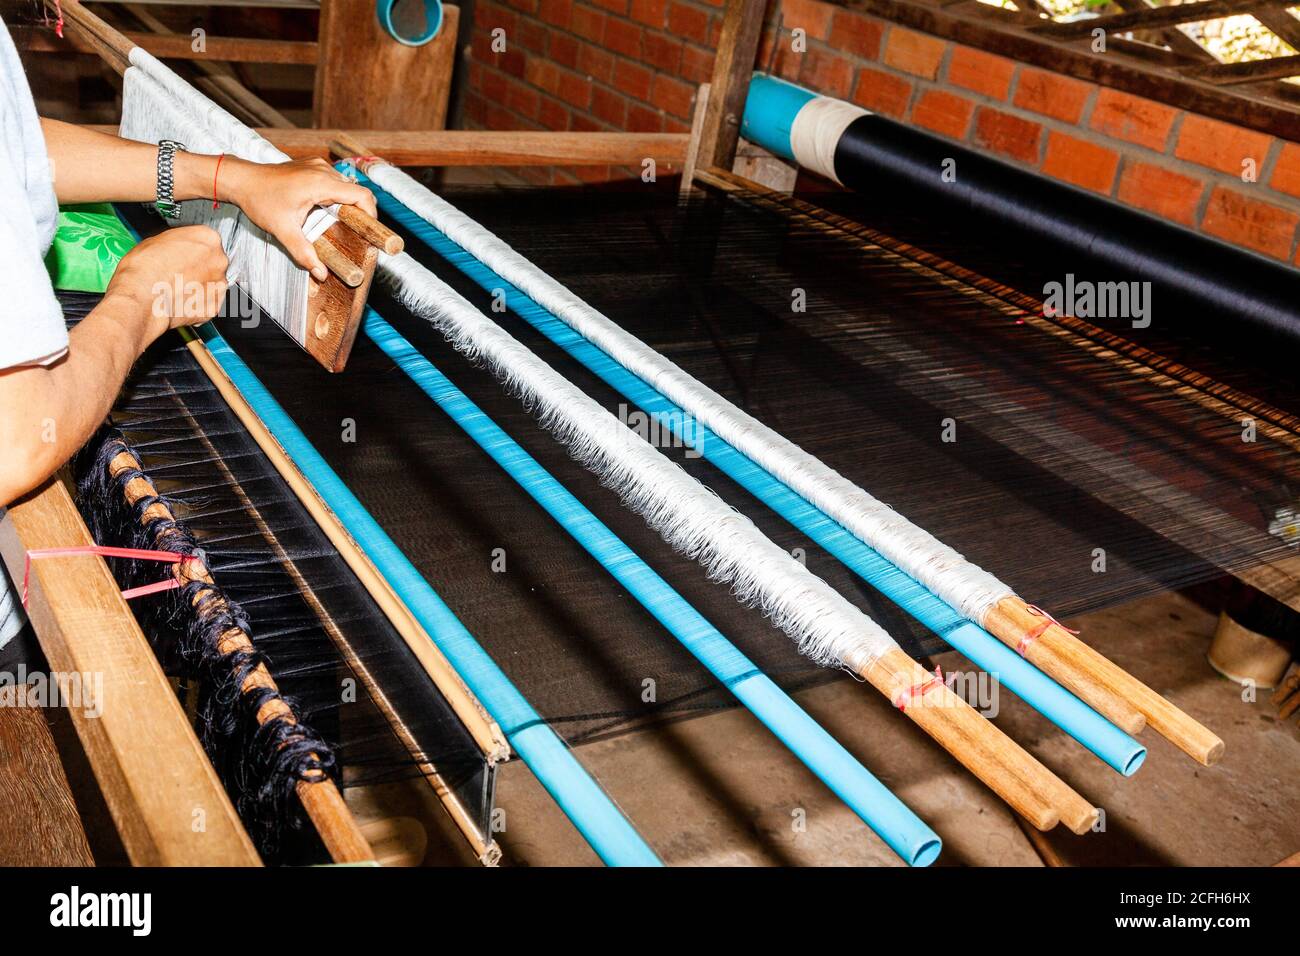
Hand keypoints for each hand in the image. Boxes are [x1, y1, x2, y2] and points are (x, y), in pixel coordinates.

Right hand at [106, 225, 228, 338]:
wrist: (141, 298)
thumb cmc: (144, 269)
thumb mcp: (156, 241)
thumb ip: (177, 243)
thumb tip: (177, 248)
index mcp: (208, 238)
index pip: (208, 241)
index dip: (194, 250)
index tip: (186, 255)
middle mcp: (219, 261)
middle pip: (214, 263)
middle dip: (200, 269)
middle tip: (180, 273)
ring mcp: (219, 285)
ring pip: (213, 284)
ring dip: (199, 287)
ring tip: (178, 289)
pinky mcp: (215, 307)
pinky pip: (208, 304)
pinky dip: (197, 304)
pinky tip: (180, 301)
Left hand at [218, 156, 377, 281]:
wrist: (241, 179)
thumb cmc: (259, 199)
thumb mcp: (283, 230)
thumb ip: (304, 253)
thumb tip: (321, 274)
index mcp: (320, 183)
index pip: (361, 195)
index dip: (372, 214)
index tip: (370, 230)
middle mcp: (322, 171)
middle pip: (356, 191)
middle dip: (359, 213)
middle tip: (354, 233)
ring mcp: (317, 166)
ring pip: (345, 186)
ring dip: (347, 204)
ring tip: (338, 223)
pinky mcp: (311, 166)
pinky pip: (334, 181)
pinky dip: (336, 196)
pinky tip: (324, 211)